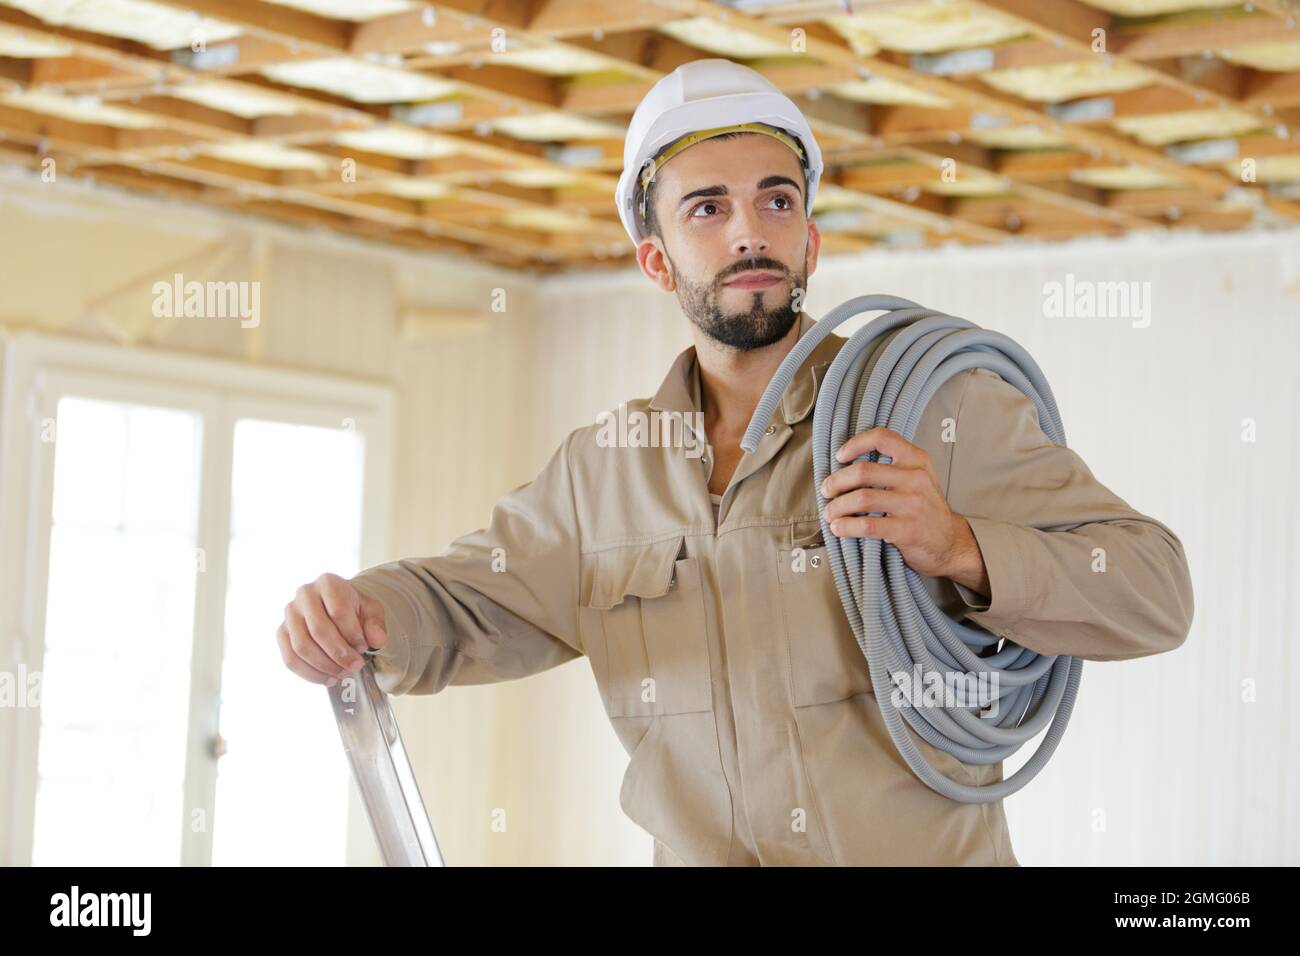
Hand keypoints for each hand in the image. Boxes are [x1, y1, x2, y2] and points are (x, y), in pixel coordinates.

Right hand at [277, 573, 387, 685]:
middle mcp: (304, 594)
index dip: (352, 633)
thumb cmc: (354, 609)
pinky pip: (290, 659)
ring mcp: (289, 614)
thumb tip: (378, 641)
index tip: (364, 647)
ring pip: (302, 646)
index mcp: (328, 583)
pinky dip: (310, 674)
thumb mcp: (371, 611)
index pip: (338, 610)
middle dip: (339, 653)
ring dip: (325, 666)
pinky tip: (328, 679)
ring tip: (343, 673)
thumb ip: (376, 624)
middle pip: (318, 629)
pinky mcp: (281, 633)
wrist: (335, 609)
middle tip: (356, 666)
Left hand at [820, 426, 986, 589]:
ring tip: (829, 513)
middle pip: (863, 471)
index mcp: (917, 460)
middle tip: (826, 491)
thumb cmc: (925, 508)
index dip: (855, 444)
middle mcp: (916, 478)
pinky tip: (839, 528)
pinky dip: (846, 526)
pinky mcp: (907, 530)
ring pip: (861, 498)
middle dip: (836, 482)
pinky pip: (867, 525)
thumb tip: (846, 465)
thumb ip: (892, 467)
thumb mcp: (917, 478)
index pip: (882, 438)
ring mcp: (913, 504)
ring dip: (837, 507)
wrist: (950, 542)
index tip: (840, 456)